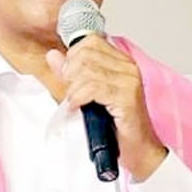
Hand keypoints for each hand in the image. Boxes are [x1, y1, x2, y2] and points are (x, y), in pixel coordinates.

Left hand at [46, 34, 167, 180]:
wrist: (139, 150)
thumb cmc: (117, 124)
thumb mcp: (87, 94)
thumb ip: (70, 73)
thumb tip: (52, 55)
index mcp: (121, 62)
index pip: (91, 40)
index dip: (73, 55)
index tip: (69, 74)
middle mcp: (128, 67)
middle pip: (85, 54)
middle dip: (70, 73)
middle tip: (71, 91)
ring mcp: (129, 81)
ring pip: (86, 70)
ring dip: (73, 89)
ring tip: (75, 102)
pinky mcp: (126, 97)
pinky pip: (92, 88)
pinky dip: (78, 98)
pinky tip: (78, 107)